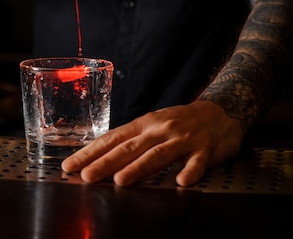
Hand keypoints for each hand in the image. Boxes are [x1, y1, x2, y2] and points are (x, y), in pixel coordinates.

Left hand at [61, 101, 244, 186]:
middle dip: (105, 163)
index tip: (70, 165)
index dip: (90, 153)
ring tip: (121, 181)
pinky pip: (198, 162)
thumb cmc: (182, 121)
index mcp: (144, 124)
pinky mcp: (206, 149)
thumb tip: (101, 158)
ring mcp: (183, 139)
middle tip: (86, 177)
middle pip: (129, 147)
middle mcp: (160, 130)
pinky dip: (190, 171)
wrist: (222, 110)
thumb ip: (132, 141)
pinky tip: (182, 182)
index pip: (111, 139)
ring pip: (158, 154)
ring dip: (139, 168)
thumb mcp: (153, 125)